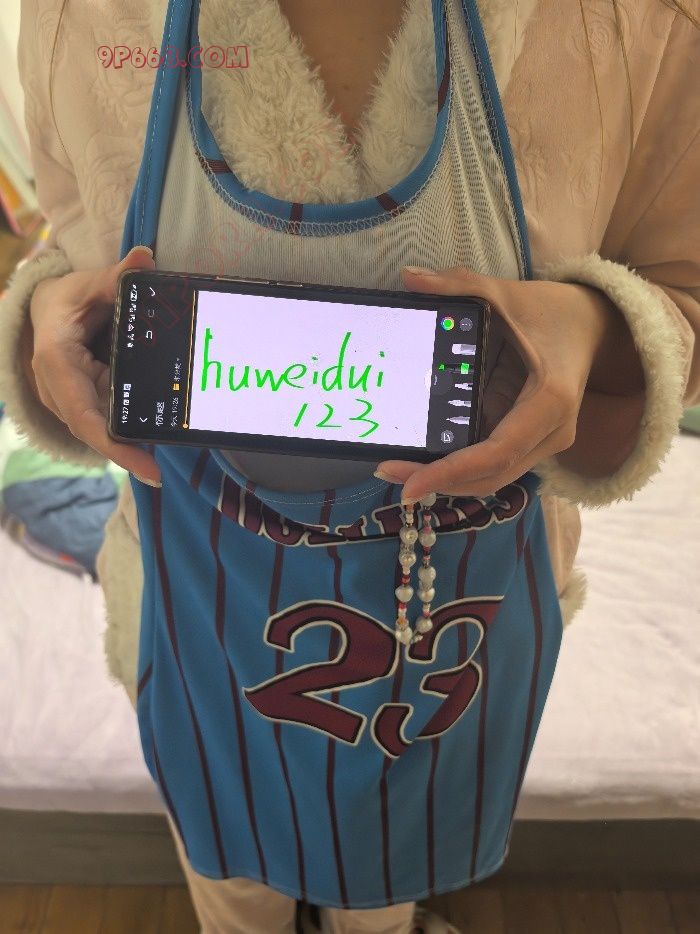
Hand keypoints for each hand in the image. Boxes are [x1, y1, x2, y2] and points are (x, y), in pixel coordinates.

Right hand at [27, 246, 160, 484]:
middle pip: (94, 430)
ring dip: (130, 445)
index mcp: (55, 361)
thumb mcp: (91, 284)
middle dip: (127, 453)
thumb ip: (118, 276)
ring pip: (100, 430)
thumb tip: (145, 258)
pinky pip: (106, 421)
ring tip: (163, 460)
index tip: (145, 468)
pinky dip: (129, 432)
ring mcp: (68, 400)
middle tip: (160, 473)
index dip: (114, 444)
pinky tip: (155, 441)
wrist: (47, 309)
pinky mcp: (83, 402)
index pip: (84, 414)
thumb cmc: (69, 299)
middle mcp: (56, 389)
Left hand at [375, 266, 644, 502]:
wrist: (595, 326)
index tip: (410, 485)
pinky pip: (494, 465)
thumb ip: (460, 284)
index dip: (451, 473)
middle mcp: (552, 432)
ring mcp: (544, 442)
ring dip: (447, 481)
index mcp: (550, 400)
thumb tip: (410, 277)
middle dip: (439, 482)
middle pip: (490, 476)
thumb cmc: (553, 311)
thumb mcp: (507, 293)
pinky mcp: (532, 442)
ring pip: (492, 478)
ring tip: (398, 470)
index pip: (496, 453)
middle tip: (387, 471)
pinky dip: (460, 469)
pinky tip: (424, 461)